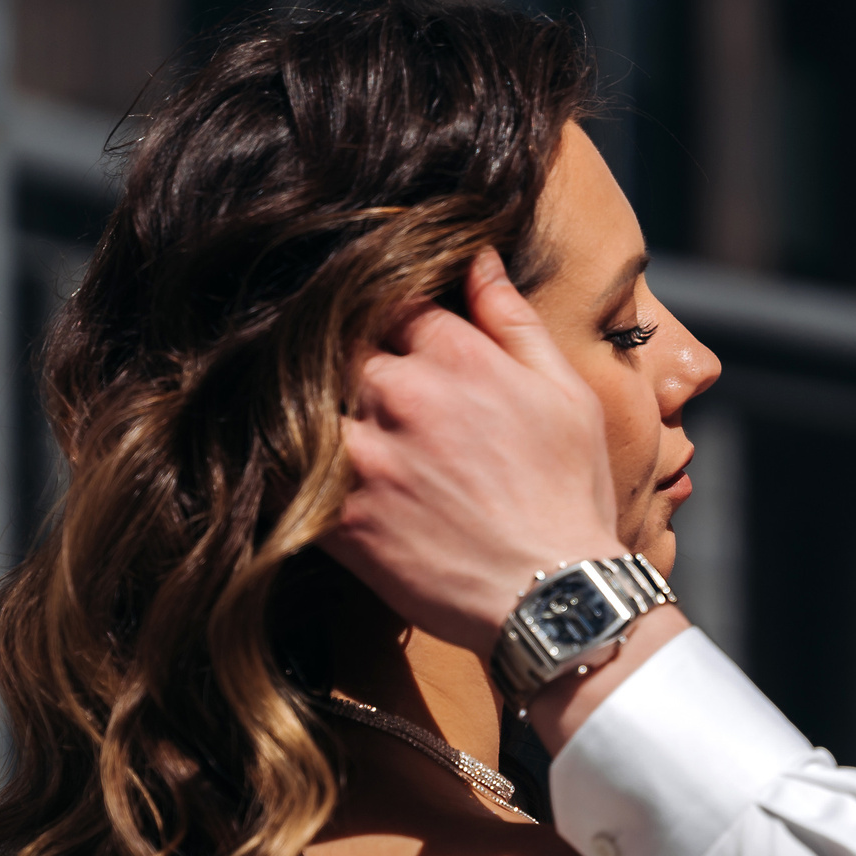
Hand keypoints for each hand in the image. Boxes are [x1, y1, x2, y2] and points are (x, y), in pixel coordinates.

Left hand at [327, 252, 625, 653]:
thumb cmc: (569, 496)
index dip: (381, 316)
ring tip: (326, 430)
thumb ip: (512, 320)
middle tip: (349, 384)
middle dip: (342, 362)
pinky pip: (286, 475)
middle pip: (335, 347)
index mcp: (454, 354)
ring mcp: (364, 456)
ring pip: (301, 404)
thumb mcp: (565, 393)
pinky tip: (302, 475)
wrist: (555, 599)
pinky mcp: (339, 517)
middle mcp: (400, 393)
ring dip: (308, 411)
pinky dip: (287, 470)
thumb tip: (477, 257)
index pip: (385, 299)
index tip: (381, 335)